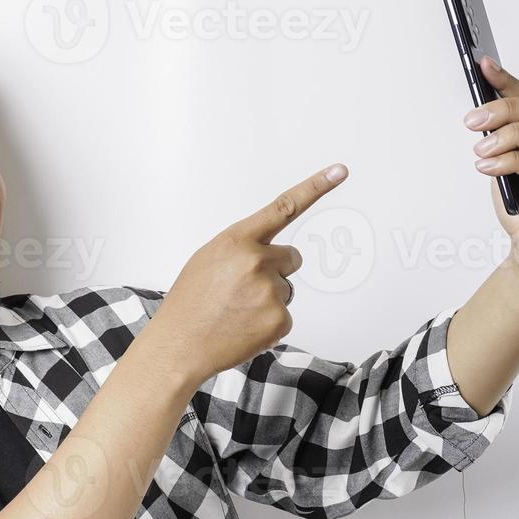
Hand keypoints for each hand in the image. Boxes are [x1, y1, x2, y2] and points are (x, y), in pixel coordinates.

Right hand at [146, 163, 348, 385]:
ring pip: (285, 290)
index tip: (339, 171)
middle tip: (243, 290)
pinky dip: (267, 324)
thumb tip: (267, 253)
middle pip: (291, 258)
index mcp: (237, 241)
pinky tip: (242, 328)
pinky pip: (284, 316)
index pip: (283, 208)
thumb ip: (241, 248)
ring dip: (267, 301)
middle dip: (275, 271)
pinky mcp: (278, 320)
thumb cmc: (190, 304)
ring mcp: (270, 291)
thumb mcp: (208, 260)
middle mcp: (257, 261)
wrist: (178, 346)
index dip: (315, 187)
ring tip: (235, 312)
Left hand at [467, 56, 518, 290]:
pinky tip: (488, 166)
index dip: (510, 81)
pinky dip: (513, 161)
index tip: (482, 67)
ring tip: (480, 149)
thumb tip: (483, 103)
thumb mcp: (510, 158)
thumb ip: (505, 131)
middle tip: (472, 121)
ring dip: (509, 135)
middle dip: (504, 110)